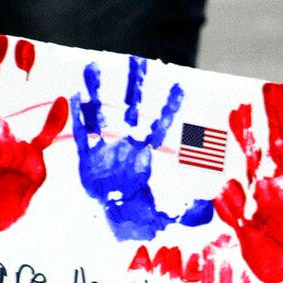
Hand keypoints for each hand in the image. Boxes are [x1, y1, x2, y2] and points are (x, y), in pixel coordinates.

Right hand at [71, 53, 195, 242]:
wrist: (114, 220)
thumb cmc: (141, 213)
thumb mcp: (168, 214)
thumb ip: (187, 211)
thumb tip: (208, 211)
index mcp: (146, 154)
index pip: (159, 125)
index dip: (168, 107)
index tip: (178, 85)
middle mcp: (126, 145)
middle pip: (131, 109)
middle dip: (134, 87)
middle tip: (136, 62)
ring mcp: (105, 149)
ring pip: (102, 114)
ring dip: (98, 92)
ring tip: (93, 67)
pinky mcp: (87, 160)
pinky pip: (81, 135)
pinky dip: (78, 117)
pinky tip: (74, 97)